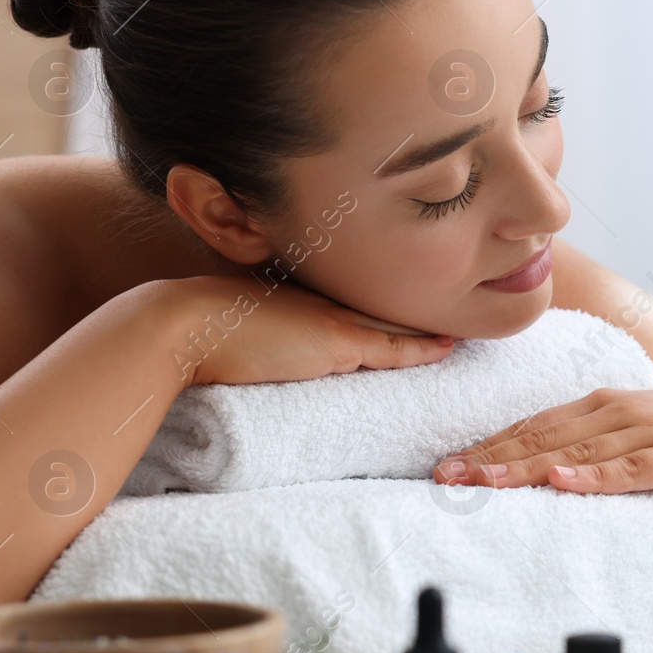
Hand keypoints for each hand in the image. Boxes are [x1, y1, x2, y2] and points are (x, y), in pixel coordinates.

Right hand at [157, 275, 454, 386]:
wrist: (181, 326)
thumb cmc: (201, 332)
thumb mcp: (243, 327)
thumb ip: (267, 337)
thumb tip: (268, 356)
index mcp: (306, 296)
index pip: (362, 300)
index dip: (395, 302)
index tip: (425, 302)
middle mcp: (325, 301)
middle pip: (387, 304)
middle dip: (423, 305)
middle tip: (466, 302)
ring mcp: (332, 320)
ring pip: (395, 323)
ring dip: (430, 325)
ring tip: (472, 324)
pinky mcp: (336, 343)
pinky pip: (392, 348)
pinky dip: (423, 349)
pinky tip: (450, 347)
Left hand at [430, 387, 652, 496]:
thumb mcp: (644, 436)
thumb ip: (600, 446)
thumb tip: (546, 467)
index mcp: (608, 405)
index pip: (536, 425)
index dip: (490, 444)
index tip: (448, 466)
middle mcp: (623, 411)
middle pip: (545, 435)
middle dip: (492, 456)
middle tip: (446, 477)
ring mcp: (652, 432)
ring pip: (578, 452)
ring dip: (528, 466)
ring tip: (484, 482)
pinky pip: (631, 470)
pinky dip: (594, 477)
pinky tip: (562, 483)